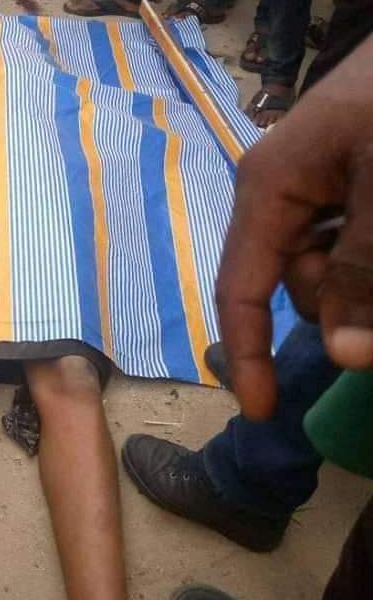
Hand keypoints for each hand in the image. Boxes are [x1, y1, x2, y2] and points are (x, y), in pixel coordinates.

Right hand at [217, 35, 372, 419]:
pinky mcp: (352, 188)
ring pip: (334, 272)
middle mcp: (283, 196)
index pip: (240, 288)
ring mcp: (319, 191)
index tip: (263, 412)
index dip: (247, 354)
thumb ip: (362, 269)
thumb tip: (341, 357)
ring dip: (369, 279)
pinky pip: (354, 246)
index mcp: (268, 188)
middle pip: (299, 287)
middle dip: (345, 300)